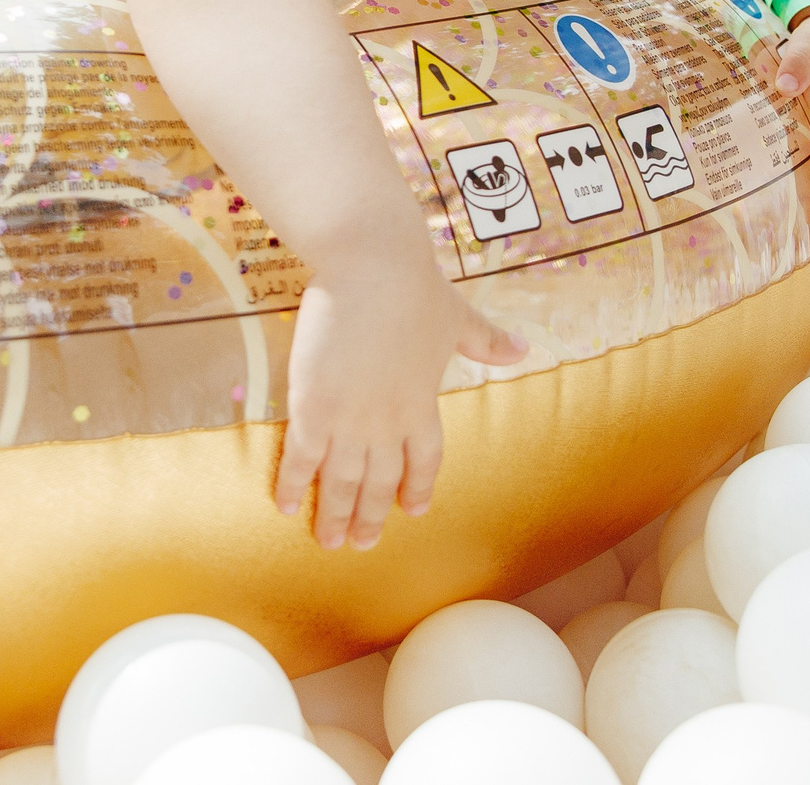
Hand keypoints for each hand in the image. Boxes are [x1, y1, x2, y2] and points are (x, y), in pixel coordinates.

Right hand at [277, 263, 525, 549]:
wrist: (372, 265)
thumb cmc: (414, 286)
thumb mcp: (457, 317)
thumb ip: (486, 341)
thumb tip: (523, 349)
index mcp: (423, 404)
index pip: (424, 460)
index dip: (417, 487)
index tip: (412, 510)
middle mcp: (389, 422)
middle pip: (379, 482)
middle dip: (370, 517)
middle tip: (360, 544)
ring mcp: (350, 419)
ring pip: (342, 481)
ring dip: (335, 515)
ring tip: (328, 541)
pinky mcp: (313, 406)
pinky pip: (302, 458)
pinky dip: (294, 485)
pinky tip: (286, 507)